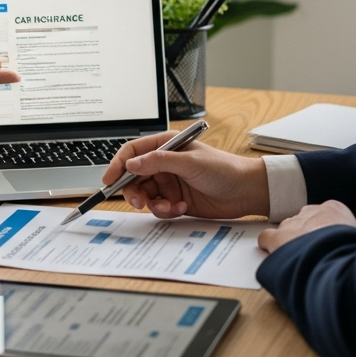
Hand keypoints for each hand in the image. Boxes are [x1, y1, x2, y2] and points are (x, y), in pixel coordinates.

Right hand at [105, 131, 269, 219]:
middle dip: (134, 190)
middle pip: (134, 177)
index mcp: (166, 145)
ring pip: (145, 194)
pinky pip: (158, 207)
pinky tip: (181, 208)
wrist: (246, 191)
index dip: (118, 165)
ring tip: (169, 206)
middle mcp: (165, 163)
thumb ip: (159, 161)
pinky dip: (165, 210)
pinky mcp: (175, 200)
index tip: (109, 180)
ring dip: (153, 203)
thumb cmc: (224, 169)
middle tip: (138, 201)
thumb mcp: (190, 162)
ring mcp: (170, 182)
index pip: (133, 152)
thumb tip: (131, 164)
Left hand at [257, 200, 355, 252]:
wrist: (334, 258)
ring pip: (288, 230)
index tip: (328, 243)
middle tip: (314, 254)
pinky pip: (267, 238)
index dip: (326, 232)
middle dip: (308, 236)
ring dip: (291, 243)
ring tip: (300, 261)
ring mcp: (292, 223)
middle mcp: (311, 211)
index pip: (327, 216)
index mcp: (334, 208)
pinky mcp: (277, 237)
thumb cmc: (352, 250)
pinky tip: (278, 258)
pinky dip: (270, 247)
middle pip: (306, 222)